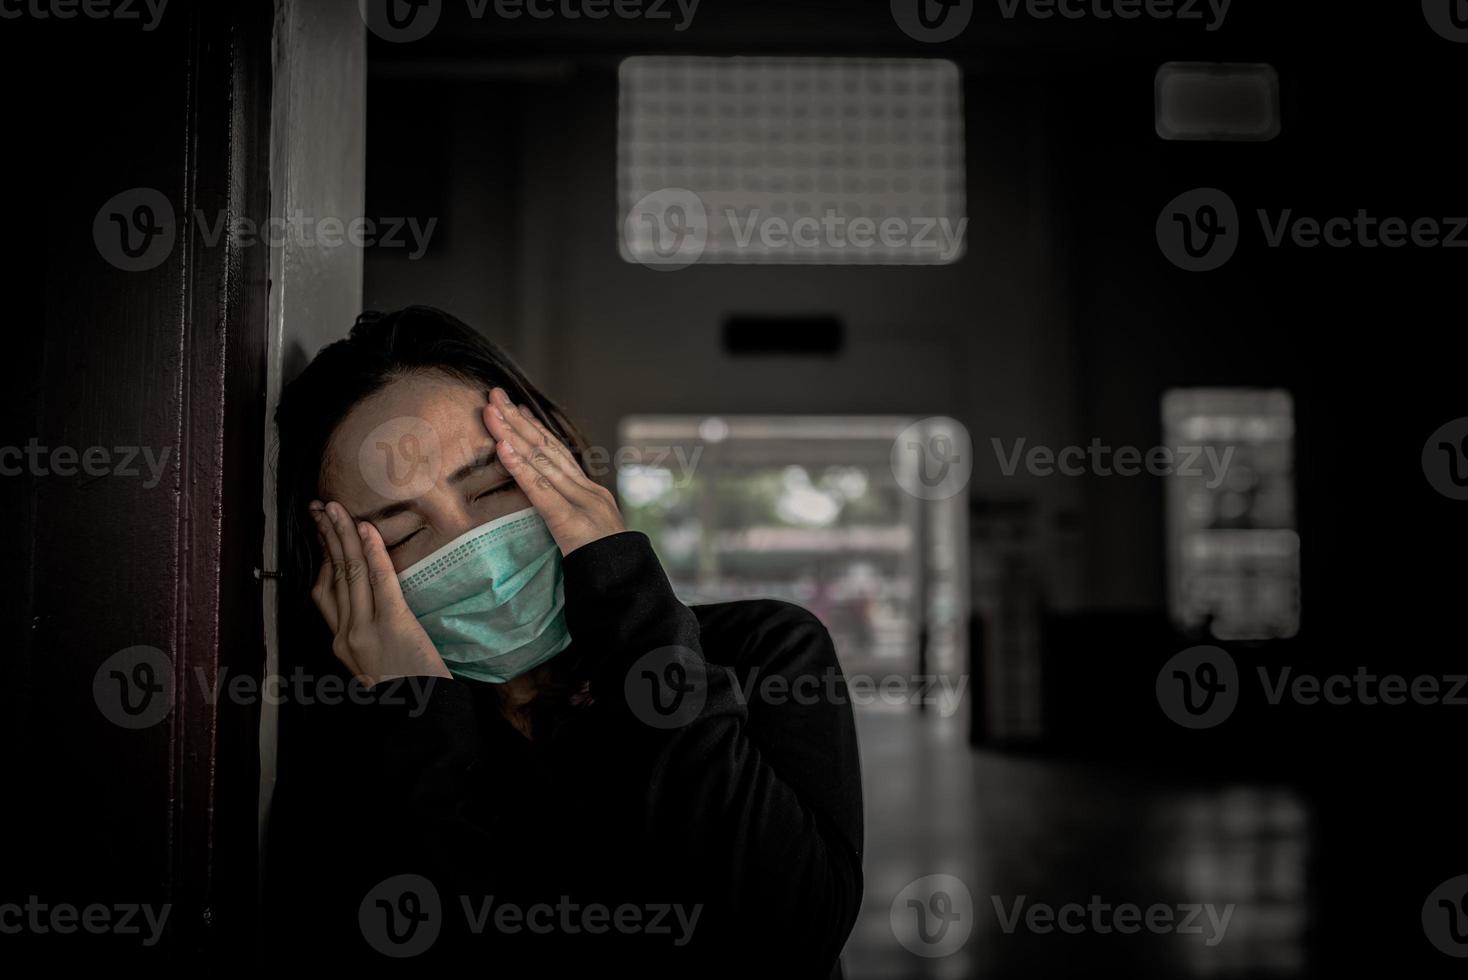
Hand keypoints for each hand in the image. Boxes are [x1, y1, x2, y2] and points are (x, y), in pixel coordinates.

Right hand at [309, 500, 451, 687]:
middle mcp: (345, 635)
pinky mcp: (393, 626)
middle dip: (326, 538)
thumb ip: (368, 637)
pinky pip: (380, 582)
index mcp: (342, 644)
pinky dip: (373, 552)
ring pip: (349, 573)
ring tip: (336, 509)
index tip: (323, 529)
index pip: (325, 591)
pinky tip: (366, 528)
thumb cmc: (408, 692)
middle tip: (320, 507)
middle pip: (332, 576)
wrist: (421, 721)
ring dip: (342, 535)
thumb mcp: (376, 667)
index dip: (323, 556)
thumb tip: (371, 606)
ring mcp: (365, 631)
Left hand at [484, 387, 625, 555]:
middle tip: (495, 395)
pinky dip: (520, 467)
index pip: (560, 455)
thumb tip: (554, 511)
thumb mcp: (591, 538)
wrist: (629, 588)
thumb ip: (574, 520)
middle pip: (548, 449)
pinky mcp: (570, 521)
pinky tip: (502, 448)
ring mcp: (582, 504)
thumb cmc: (608, 569)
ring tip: (490, 413)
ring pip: (542, 462)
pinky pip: (541, 491)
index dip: (536, 430)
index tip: (516, 409)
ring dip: (512, 434)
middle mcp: (589, 491)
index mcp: (592, 494)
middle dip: (518, 420)